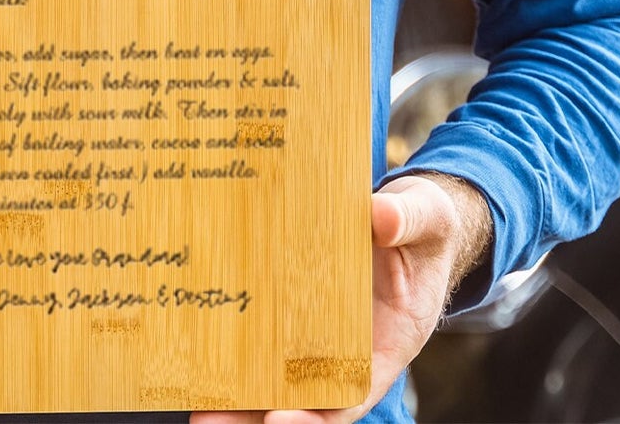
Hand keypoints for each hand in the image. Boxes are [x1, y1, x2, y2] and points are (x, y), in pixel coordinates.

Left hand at [191, 173, 490, 423]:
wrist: (411, 217)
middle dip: (257, 414)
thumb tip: (379, 217)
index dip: (316, 414)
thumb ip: (405, 220)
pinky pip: (264, 325)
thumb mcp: (426, 218)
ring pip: (274, 370)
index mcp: (389, 342)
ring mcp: (316, 326)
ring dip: (236, 391)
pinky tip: (196, 345)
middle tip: (209, 422)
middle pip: (301, 394)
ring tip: (194, 406)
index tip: (280, 420)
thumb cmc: (424, 227)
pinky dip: (233, 341)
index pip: (350, 391)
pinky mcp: (292, 298)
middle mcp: (348, 345)